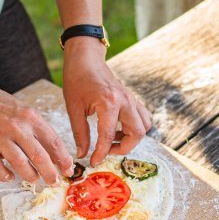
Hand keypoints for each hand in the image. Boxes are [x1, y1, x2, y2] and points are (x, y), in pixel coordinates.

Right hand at [0, 83, 72, 183]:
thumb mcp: (24, 110)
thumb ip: (38, 130)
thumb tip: (55, 153)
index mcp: (30, 117)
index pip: (53, 141)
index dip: (63, 159)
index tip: (68, 170)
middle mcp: (16, 127)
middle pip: (39, 156)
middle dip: (50, 173)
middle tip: (54, 181)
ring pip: (20, 164)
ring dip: (30, 175)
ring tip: (34, 179)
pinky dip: (5, 176)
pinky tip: (10, 176)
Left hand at [62, 38, 151, 165]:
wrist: (85, 57)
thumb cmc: (77, 79)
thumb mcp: (73, 108)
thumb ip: (80, 133)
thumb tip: (82, 154)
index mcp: (109, 102)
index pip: (108, 136)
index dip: (101, 153)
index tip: (93, 161)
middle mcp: (125, 101)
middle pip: (137, 133)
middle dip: (123, 148)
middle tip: (106, 150)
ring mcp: (131, 99)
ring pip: (144, 125)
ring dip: (131, 137)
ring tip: (112, 138)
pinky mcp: (131, 99)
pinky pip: (142, 117)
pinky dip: (133, 127)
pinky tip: (116, 128)